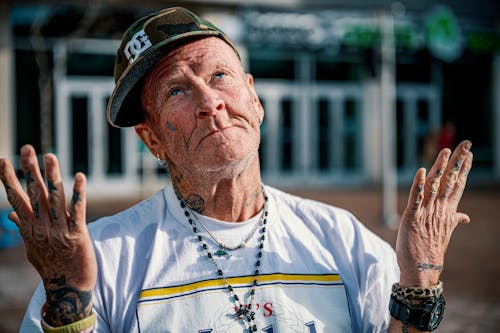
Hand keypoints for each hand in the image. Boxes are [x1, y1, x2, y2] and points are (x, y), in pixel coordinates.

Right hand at [0, 145, 95, 325]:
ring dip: (52, 176)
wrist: (68, 289)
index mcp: (30, 228)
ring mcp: (59, 230)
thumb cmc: (52, 265)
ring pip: (55, 198)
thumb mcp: (32, 247)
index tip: (3, 161)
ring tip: (50, 156)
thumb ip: (23, 227)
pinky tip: (80, 177)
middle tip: (27, 148)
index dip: (9, 179)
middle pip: (34, 194)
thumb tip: (10, 214)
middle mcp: (42, 227)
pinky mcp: (78, 234)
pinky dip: (78, 193)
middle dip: (29, 170)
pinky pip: (77, 210)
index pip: (16, 198)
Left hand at [396, 140, 472, 286]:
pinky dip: (418, 184)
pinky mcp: (412, 216)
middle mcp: (439, 209)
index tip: (468, 154)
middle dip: (457, 162)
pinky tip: (421, 171)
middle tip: (465, 144)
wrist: (421, 268)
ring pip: (434, 185)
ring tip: (445, 151)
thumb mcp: (444, 230)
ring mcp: (426, 212)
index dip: (462, 168)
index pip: (457, 185)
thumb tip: (464, 216)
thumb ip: (454, 219)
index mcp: (447, 210)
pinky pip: (416, 198)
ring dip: (439, 168)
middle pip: (449, 180)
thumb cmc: (430, 248)